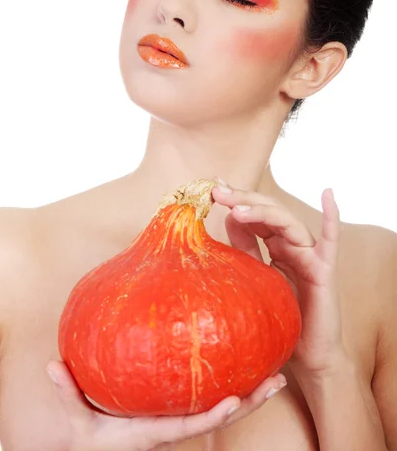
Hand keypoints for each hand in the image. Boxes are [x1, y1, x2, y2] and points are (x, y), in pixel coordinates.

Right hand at [46, 360, 286, 450]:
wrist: (94, 449)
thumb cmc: (89, 436)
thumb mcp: (76, 420)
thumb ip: (68, 393)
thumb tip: (53, 366)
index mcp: (154, 432)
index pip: (188, 427)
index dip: (212, 416)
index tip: (234, 401)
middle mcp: (174, 427)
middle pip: (219, 416)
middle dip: (249, 401)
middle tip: (277, 380)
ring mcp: (180, 420)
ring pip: (222, 407)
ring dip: (251, 393)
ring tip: (277, 372)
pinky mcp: (180, 411)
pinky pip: (210, 397)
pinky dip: (232, 384)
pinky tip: (245, 363)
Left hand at [211, 177, 347, 377]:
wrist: (306, 355)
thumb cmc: (280, 318)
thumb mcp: (254, 278)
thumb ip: (245, 248)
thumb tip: (229, 217)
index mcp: (275, 245)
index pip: (256, 215)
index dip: (236, 201)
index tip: (212, 190)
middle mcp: (292, 244)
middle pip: (269, 212)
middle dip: (243, 199)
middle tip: (218, 192)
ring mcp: (309, 254)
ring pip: (289, 221)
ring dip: (263, 211)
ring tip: (238, 209)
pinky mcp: (324, 268)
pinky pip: (331, 240)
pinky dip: (332, 216)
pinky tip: (327, 194)